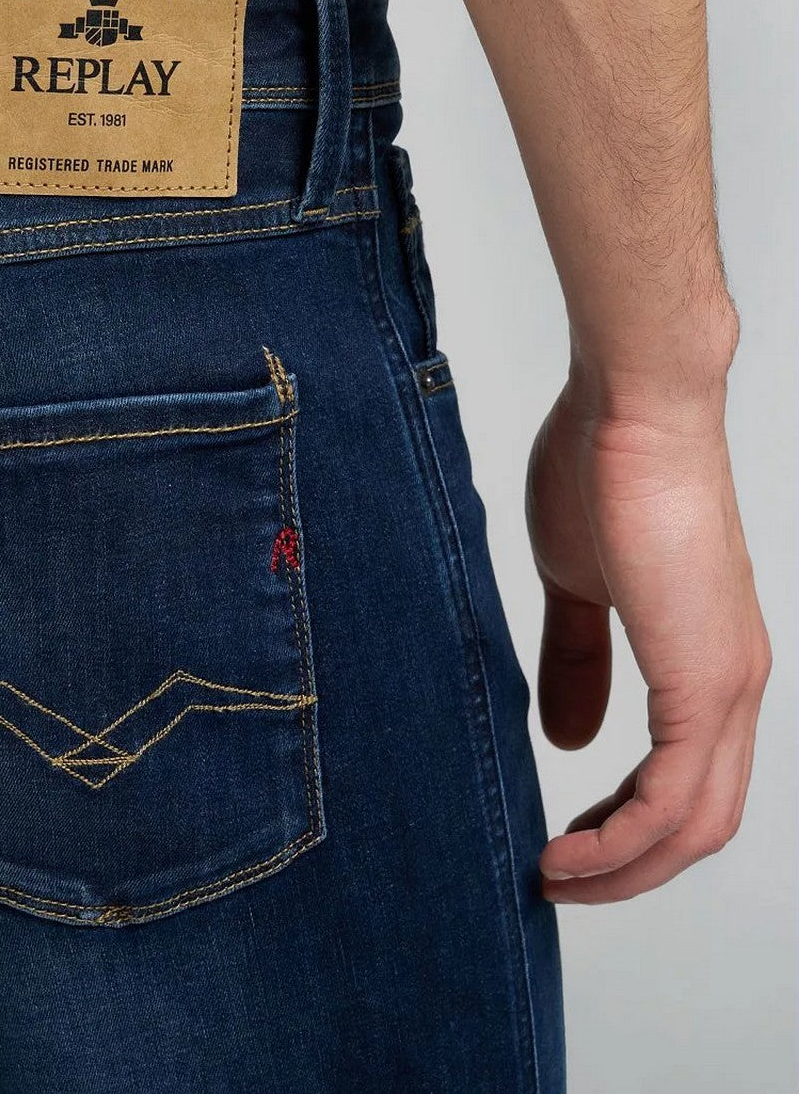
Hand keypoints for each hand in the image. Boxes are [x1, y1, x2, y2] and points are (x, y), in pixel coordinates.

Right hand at [525, 368, 770, 901]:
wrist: (633, 407)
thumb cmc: (602, 469)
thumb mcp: (576, 583)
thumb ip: (577, 660)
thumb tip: (571, 742)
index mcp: (707, 658)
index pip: (687, 780)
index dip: (627, 829)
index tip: (565, 843)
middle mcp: (736, 683)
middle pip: (701, 823)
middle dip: (629, 870)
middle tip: (557, 881)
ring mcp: (728, 683)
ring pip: (697, 825)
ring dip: (624, 870)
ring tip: (554, 877)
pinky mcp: (705, 679)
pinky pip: (674, 799)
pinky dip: (623, 842)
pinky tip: (569, 852)